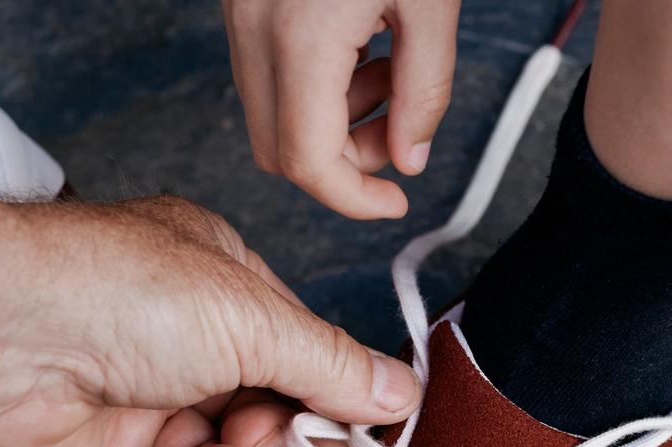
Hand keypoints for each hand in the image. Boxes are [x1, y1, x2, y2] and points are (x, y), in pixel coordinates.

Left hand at [0, 194, 420, 446]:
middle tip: (261, 437)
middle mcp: (178, 347)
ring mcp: (135, 408)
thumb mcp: (252, 319)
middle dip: (271, 443)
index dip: (328, 400)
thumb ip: (332, 367)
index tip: (355, 432)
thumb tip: (401, 392)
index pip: (299, 356)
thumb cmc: (114, 291)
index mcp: (220, 288)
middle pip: (263, 423)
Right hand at [223, 0, 460, 218]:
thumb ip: (424, 88)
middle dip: (344, 163)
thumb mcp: (431, 2)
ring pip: (268, 115)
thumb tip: (409, 159)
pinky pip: (265, 74)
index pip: (308, 161)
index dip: (354, 200)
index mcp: (301, 36)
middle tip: (398, 129)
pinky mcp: (243, 2)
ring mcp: (240, 14)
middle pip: (278, 151)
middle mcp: (254, 29)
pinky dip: (310, 87)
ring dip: (329, 122)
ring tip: (387, 72)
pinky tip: (356, 47)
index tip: (393, 203)